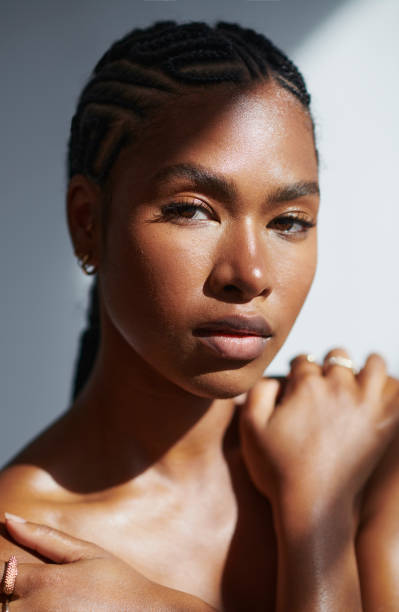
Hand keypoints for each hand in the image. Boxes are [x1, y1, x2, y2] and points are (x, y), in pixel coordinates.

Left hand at [1, 516, 215, 611]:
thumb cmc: (117, 583)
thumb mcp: (86, 552)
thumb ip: (44, 537)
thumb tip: (8, 518)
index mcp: (44, 582)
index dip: (3, 570)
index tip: (17, 569)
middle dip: (7, 591)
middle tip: (38, 585)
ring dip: (15, 606)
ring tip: (45, 598)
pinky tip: (48, 610)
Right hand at [239, 349, 398, 514]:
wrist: (314, 506)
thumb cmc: (278, 470)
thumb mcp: (250, 428)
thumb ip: (258, 392)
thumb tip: (276, 378)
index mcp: (306, 385)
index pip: (304, 360)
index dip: (297, 371)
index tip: (296, 385)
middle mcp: (339, 387)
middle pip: (339, 357)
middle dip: (330, 367)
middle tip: (324, 387)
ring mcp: (367, 403)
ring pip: (374, 363)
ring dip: (364, 369)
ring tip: (356, 385)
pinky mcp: (386, 423)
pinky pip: (396, 389)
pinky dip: (388, 389)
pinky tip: (376, 401)